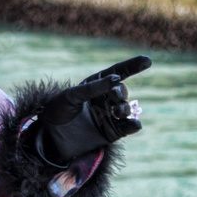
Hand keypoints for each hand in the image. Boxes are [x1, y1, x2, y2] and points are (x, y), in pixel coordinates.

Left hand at [34, 55, 151, 165]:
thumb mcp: (72, 96)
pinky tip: (134, 123)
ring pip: (126, 108)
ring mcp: (109, 115)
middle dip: (120, 92)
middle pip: (121, 91)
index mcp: (94, 84)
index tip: (147, 60)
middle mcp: (104, 98)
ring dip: (124, 108)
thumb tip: (116, 79)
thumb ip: (93, 88)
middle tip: (114, 95)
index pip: (117, 72)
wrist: (50, 137)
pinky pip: (128, 127)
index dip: (132, 66)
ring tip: (117, 111)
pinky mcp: (112, 131)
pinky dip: (133, 125)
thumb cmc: (57, 110)